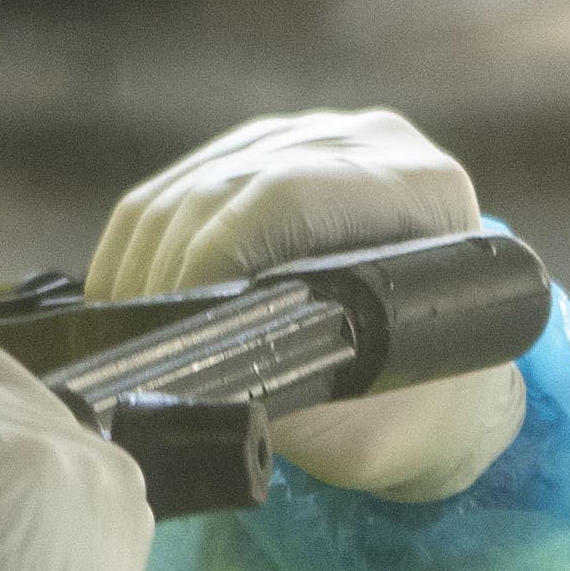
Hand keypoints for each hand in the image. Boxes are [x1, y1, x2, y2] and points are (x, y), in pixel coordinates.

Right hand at [91, 108, 524, 501]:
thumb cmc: (416, 413)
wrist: (442, 385)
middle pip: (228, 182)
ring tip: (129, 332)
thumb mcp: (370, 434)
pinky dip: (137, 245)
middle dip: (163, 268)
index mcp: (423, 192)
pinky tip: (128, 301)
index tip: (175, 325)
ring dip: (140, 261)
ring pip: (190, 181)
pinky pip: (176, 183)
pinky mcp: (268, 148)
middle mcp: (373, 143)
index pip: (290, 191)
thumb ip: (298, 402)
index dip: (213, 250)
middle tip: (138, 344)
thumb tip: (207, 378)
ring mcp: (317, 136)